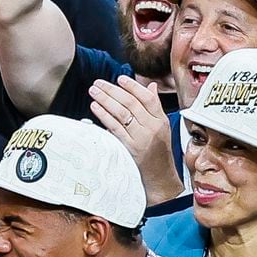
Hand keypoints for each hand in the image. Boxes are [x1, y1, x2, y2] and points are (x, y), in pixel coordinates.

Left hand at [88, 76, 182, 203]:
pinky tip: (95, 107)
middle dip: (113, 91)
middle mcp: (153, 127)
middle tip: (98, 83)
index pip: (148, 98)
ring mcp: (142, 138)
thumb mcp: (162, 128)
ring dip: (105, 100)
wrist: (160, 177)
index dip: (133, 86)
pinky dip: (104, 116)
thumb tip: (150, 86)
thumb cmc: (158, 153)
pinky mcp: (131, 148)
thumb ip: (154, 107)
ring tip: (94, 91)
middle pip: (131, 103)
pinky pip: (115, 128)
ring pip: (122, 113)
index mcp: (161, 121)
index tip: (120, 78)